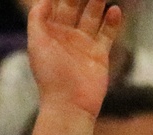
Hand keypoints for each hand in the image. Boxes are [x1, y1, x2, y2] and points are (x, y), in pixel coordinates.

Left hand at [26, 0, 123, 118]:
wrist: (69, 106)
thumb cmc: (50, 77)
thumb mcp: (37, 45)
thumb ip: (37, 19)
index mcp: (50, 32)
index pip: (57, 4)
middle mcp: (67, 35)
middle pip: (76, 6)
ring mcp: (84, 44)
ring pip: (93, 15)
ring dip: (98, 1)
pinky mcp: (99, 54)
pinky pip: (108, 33)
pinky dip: (113, 21)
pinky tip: (115, 10)